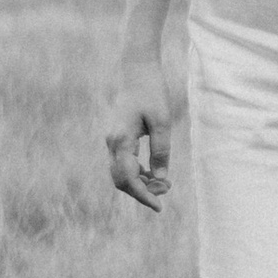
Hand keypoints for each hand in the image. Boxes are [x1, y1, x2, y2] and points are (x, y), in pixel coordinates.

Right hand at [105, 56, 175, 212]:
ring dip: (139, 183)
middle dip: (142, 191)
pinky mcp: (116, 138)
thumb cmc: (152, 93)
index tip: (159, 207)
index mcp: (121, 141)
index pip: (128, 180)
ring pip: (121, 174)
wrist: (138, 71)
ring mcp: (111, 141)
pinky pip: (122, 164)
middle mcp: (111, 143)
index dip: (143, 196)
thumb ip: (161, 152)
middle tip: (165, 192)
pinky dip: (136, 173)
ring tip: (163, 184)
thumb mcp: (162, 122)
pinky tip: (153, 173)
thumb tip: (161, 180)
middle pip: (121, 181)